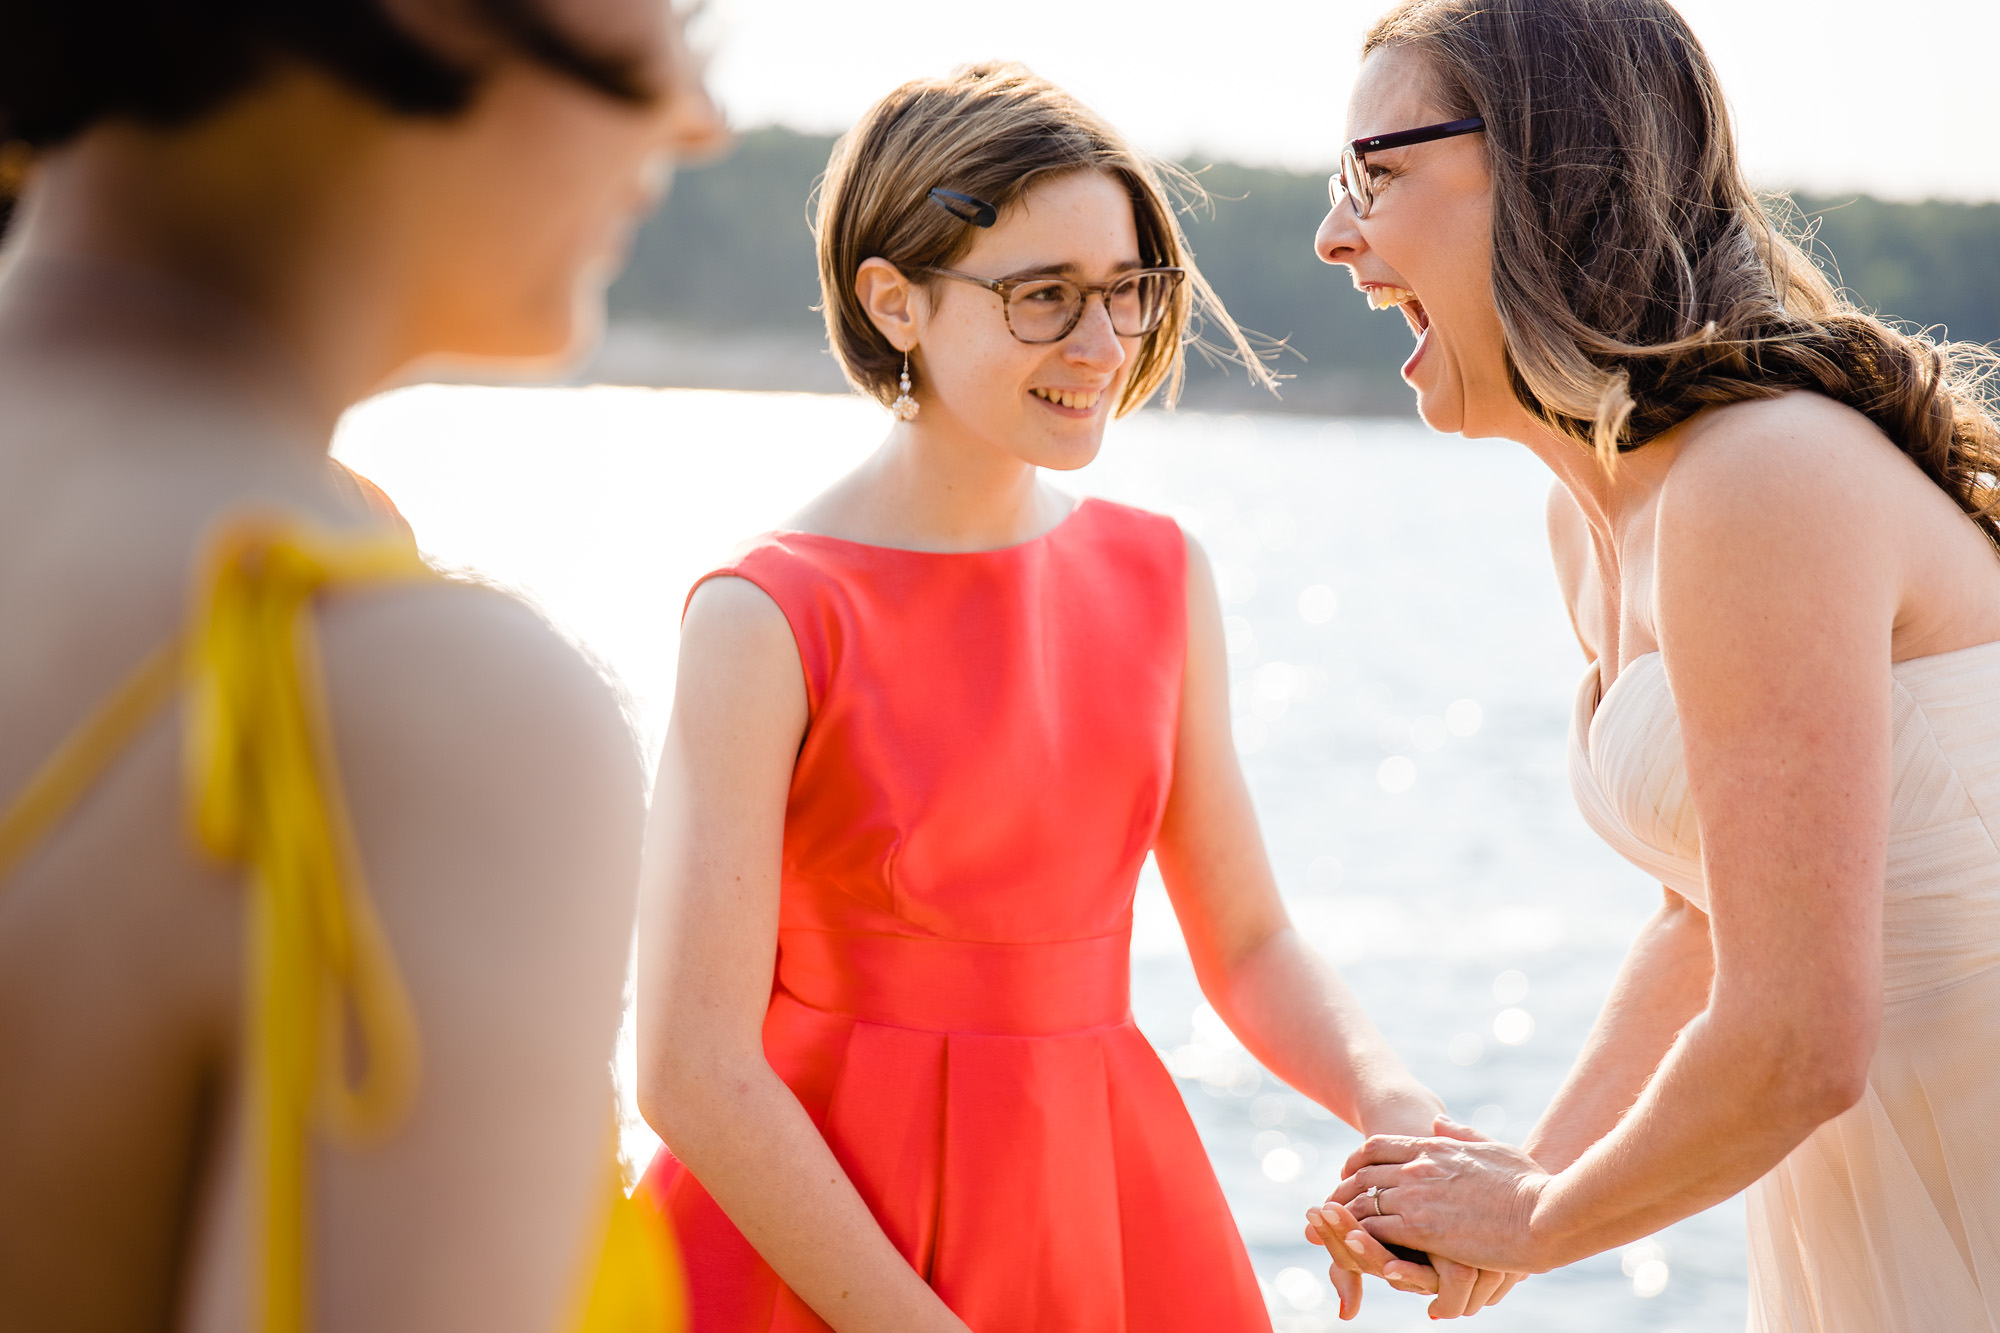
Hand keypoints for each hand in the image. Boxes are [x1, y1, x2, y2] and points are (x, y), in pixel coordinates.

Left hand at [1304, 1116, 1525, 1318]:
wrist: (1546, 1213)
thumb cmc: (1532, 1183)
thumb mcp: (1494, 1147)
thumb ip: (1461, 1134)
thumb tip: (1436, 1118)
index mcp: (1436, 1146)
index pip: (1378, 1145)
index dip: (1357, 1160)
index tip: (1349, 1174)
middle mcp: (1420, 1166)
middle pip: (1362, 1173)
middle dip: (1343, 1190)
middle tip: (1332, 1207)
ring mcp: (1417, 1196)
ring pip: (1362, 1201)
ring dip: (1346, 1216)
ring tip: (1336, 1232)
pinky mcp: (1421, 1228)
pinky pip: (1373, 1229)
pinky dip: (1360, 1239)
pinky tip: (1358, 1251)